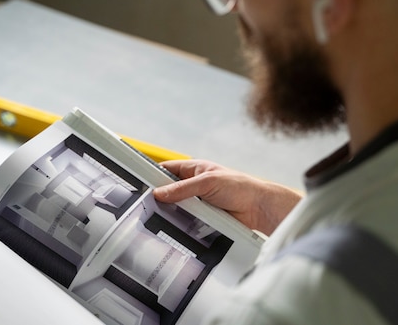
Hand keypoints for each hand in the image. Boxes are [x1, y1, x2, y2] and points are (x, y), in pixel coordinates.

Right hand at [153, 159, 302, 234]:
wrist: (258, 208)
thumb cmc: (240, 186)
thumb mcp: (207, 182)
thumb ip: (182, 188)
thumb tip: (160, 192)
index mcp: (194, 169)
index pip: (166, 169)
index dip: (152, 174)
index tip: (138, 182)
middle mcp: (193, 185)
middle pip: (168, 191)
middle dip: (159, 197)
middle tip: (146, 204)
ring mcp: (197, 203)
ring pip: (175, 208)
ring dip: (171, 212)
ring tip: (158, 216)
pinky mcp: (202, 219)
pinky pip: (185, 222)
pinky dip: (181, 224)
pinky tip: (174, 228)